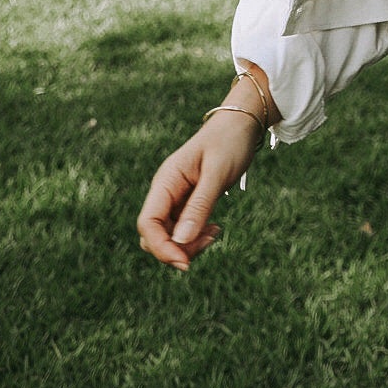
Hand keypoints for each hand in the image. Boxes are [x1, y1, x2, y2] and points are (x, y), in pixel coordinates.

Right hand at [136, 116, 260, 270]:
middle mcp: (165, 191)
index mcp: (165, 181)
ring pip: (169, 236)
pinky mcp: (187, 203)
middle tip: (209, 241)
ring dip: (188, 245)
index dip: (161, 247)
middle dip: (176, 249)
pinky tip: (215, 229)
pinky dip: (196, 237)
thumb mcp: (217, 174)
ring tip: (215, 233)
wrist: (240, 125)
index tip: (185, 262)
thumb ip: (199, 206)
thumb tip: (180, 242)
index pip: (147, 223)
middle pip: (155, 235)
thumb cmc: (229, 142)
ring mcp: (175, 198)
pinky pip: (182, 230)